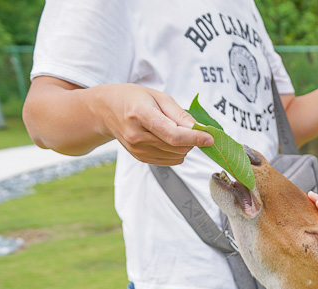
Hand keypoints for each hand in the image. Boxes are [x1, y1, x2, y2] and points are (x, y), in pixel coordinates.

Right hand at [94, 83, 212, 164]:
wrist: (107, 110)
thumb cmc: (135, 99)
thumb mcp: (159, 97)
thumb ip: (181, 115)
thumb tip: (201, 129)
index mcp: (141, 114)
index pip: (173, 134)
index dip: (194, 138)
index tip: (210, 138)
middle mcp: (137, 135)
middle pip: (177, 146)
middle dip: (192, 140)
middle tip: (190, 127)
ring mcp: (137, 149)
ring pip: (176, 156)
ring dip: (185, 146)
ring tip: (175, 129)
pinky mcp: (141, 158)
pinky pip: (170, 161)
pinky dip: (177, 152)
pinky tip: (168, 139)